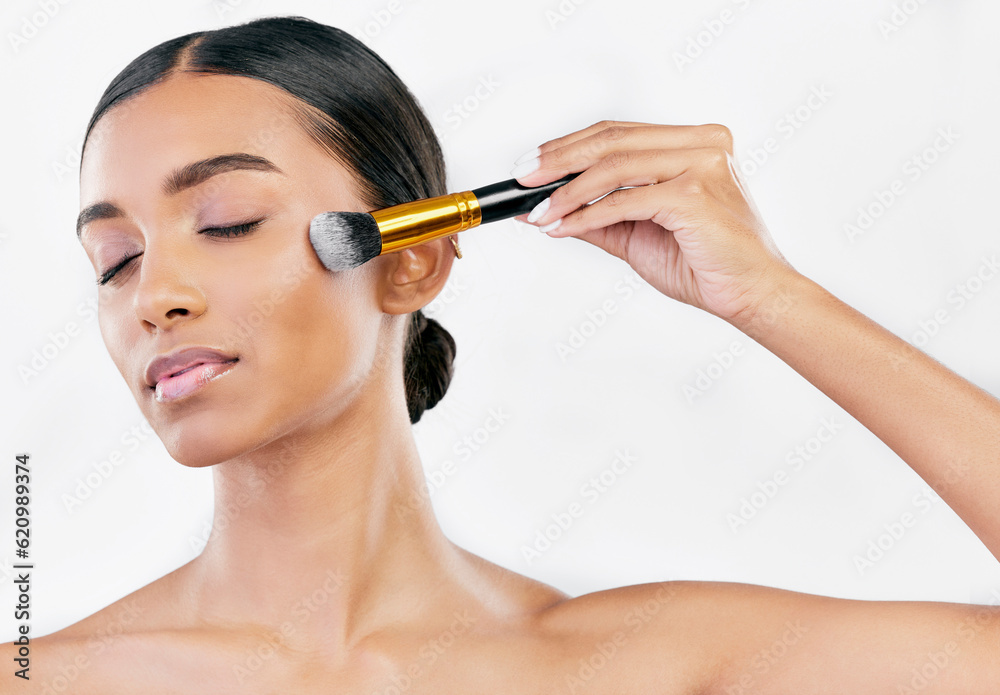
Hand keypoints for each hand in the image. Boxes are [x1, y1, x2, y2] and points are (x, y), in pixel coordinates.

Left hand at [511, 121, 795, 327]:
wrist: (750, 295)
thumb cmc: (703, 265)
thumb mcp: (636, 234)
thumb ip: (596, 216)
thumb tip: (543, 209)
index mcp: (693, 143)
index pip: (617, 133)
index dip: (567, 147)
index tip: (530, 167)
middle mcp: (701, 143)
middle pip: (612, 140)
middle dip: (558, 161)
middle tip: (522, 181)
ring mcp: (702, 164)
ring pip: (614, 166)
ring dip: (567, 192)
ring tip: (539, 213)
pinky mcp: (696, 193)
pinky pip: (625, 200)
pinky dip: (587, 215)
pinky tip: (564, 227)